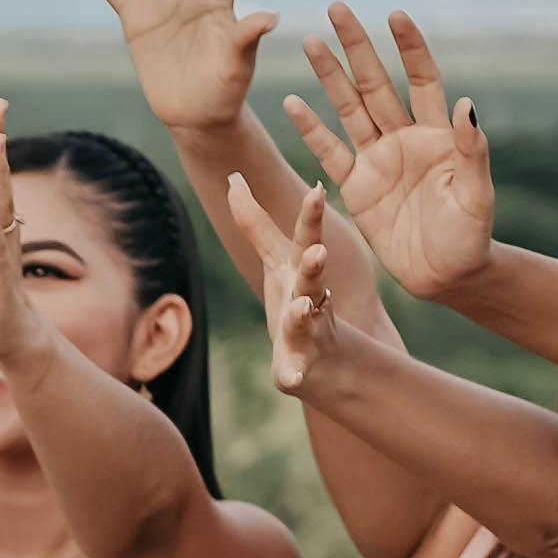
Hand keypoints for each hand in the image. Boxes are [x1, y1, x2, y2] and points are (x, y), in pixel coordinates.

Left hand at [202, 164, 356, 407]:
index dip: (311, 214)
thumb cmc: (295, 299)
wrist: (324, 361)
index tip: (317, 189)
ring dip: (303, 311)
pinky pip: (294, 369)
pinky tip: (291, 380)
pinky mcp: (297, 362)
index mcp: (298, 269)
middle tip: (318, 250)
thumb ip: (257, 222)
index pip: (303, 236)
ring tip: (303, 306)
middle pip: (310, 274)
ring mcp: (305, 329)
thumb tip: (233, 177)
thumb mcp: (277, 260)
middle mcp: (306, 294)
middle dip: (313, 261)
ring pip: (304, 317)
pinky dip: (293, 373)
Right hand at [281, 4, 499, 301]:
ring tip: (310, 42)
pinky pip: (329, 152)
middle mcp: (403, 138)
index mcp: (435, 134)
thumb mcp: (476, 194)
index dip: (409, 48)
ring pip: (348, 108)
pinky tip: (291, 102)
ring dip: (328, 76)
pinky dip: (310, 129)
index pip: (421, 78)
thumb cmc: (471, 235)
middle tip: (336, 8)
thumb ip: (471, 150)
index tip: (394, 15)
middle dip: (356, 46)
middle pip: (375, 83)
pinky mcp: (356, 187)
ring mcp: (376, 160)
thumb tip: (466, 104)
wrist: (446, 275)